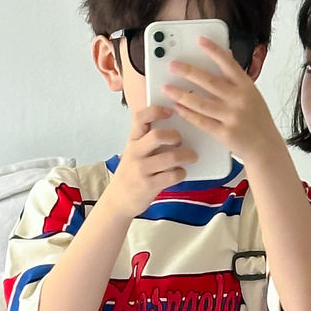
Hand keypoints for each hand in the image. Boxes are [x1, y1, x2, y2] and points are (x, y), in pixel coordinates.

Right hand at [105, 104, 196, 218]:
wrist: (118, 200)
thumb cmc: (132, 173)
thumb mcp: (134, 153)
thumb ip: (148, 141)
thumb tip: (176, 127)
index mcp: (132, 140)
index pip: (140, 118)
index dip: (156, 111)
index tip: (170, 111)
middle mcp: (135, 153)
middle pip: (158, 136)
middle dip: (175, 136)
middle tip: (181, 141)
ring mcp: (141, 170)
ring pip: (170, 157)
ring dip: (186, 156)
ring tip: (192, 157)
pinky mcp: (149, 186)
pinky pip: (172, 175)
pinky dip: (181, 173)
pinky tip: (181, 173)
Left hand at [162, 38, 281, 162]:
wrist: (266, 147)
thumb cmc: (258, 120)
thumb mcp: (252, 94)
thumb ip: (237, 77)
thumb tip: (225, 54)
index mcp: (247, 87)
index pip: (228, 64)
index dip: (213, 50)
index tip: (199, 40)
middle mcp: (240, 100)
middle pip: (210, 81)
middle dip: (188, 72)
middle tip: (172, 65)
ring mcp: (232, 117)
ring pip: (201, 103)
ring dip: (182, 94)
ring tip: (167, 88)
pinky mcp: (225, 134)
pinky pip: (202, 122)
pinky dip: (188, 114)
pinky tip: (177, 107)